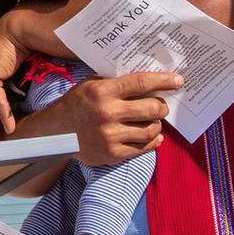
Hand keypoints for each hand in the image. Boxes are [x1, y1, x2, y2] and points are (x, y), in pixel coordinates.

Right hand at [60, 71, 180, 165]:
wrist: (55, 133)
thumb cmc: (77, 104)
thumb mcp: (92, 85)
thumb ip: (118, 83)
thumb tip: (151, 82)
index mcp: (103, 92)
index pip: (141, 83)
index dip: (164, 80)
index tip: (178, 80)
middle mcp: (107, 114)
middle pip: (152, 108)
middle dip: (162, 106)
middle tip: (161, 105)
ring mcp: (110, 136)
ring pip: (151, 129)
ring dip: (157, 124)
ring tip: (152, 120)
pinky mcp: (112, 154)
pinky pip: (143, 148)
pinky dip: (152, 141)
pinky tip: (152, 136)